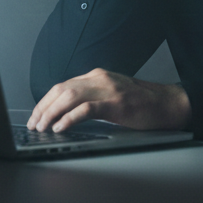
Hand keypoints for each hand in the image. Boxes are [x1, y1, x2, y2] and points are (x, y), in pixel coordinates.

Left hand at [27, 68, 190, 132]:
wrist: (167, 103)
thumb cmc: (142, 102)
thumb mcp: (113, 93)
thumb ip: (92, 97)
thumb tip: (65, 112)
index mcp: (98, 76)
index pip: (62, 85)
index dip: (44, 101)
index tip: (36, 116)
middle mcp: (101, 79)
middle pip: (61, 90)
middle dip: (43, 108)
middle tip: (34, 124)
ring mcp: (109, 90)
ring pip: (69, 97)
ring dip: (51, 114)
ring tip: (43, 127)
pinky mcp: (116, 103)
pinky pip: (86, 109)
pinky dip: (69, 118)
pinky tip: (61, 127)